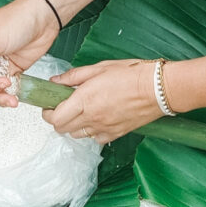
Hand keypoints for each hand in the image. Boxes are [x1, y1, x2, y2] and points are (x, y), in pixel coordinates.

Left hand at [43, 59, 159, 143]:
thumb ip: (74, 76)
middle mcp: (91, 117)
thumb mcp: (100, 67)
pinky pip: (95, 139)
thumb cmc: (132, 74)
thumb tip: (56, 81)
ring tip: (81, 112)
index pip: (55, 117)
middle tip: (63, 107)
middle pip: (62, 129)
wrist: (158, 88)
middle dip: (58, 119)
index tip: (50, 104)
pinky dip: (91, 132)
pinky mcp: (115, 134)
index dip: (48, 113)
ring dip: (74, 125)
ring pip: (77, 135)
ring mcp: (103, 128)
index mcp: (84, 99)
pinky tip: (97, 119)